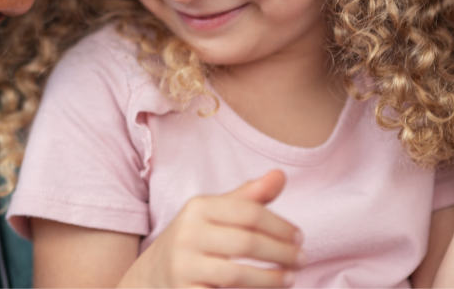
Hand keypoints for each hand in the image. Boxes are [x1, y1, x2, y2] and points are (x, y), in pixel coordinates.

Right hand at [118, 170, 304, 287]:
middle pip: (247, 242)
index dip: (280, 226)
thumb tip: (280, 176)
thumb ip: (248, 198)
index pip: (249, 212)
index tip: (299, 238)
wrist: (151, 276)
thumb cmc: (195, 242)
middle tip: (302, 260)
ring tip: (290, 279)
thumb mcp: (215, 215)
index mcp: (198, 208)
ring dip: (272, 279)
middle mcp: (187, 234)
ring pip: (237, 274)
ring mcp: (182, 266)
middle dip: (282, 253)